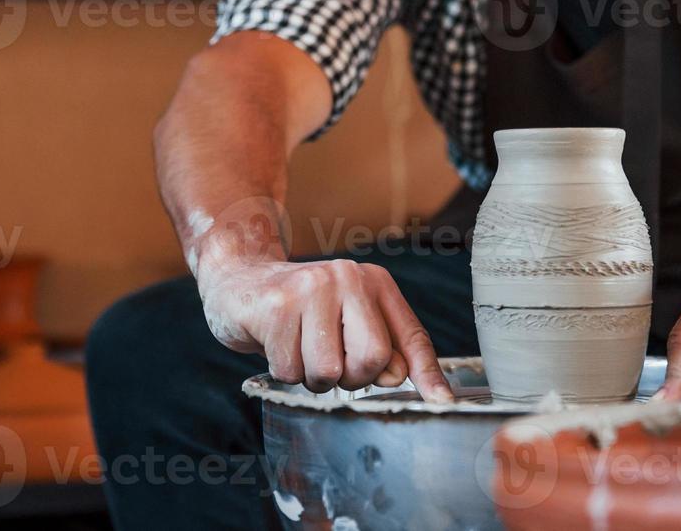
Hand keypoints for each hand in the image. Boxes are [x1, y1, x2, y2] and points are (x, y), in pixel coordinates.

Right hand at [199, 259, 454, 403]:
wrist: (238, 277)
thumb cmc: (297, 308)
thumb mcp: (344, 320)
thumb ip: (378, 345)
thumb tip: (400, 379)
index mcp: (373, 283)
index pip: (409, 336)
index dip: (427, 374)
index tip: (442, 403)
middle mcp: (348, 278)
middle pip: (372, 359)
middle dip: (349, 376)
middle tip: (326, 357)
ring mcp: (311, 288)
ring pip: (328, 372)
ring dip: (309, 375)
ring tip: (297, 346)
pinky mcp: (276, 306)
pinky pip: (290, 370)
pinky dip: (281, 368)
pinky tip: (274, 340)